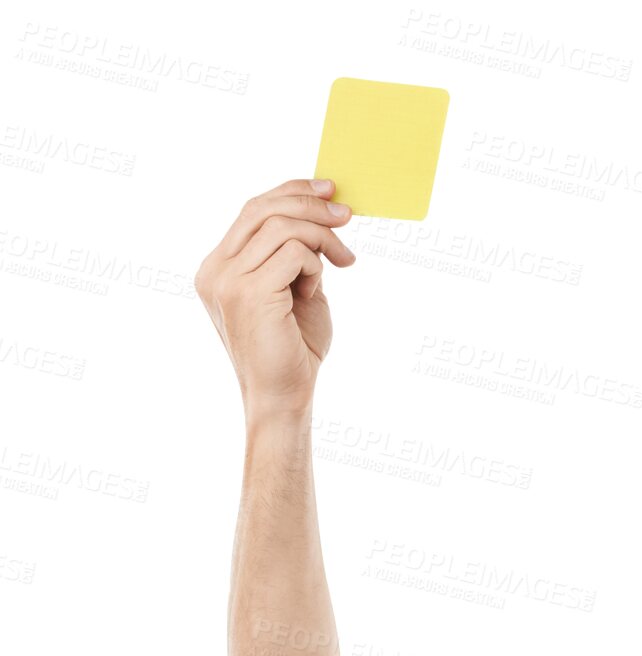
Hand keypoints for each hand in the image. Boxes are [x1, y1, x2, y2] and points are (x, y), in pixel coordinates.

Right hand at [193, 176, 356, 421]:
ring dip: (321, 238)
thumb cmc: (292, 352)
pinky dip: (315, 265)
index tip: (326, 190)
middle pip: (262, 208)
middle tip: (346, 215)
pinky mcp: (249, 293)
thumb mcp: (293, 290)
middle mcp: (215, 271)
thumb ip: (294, 254)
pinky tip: (317, 291)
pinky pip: (293, 253)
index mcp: (218, 268)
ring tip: (343, 260)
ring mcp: (227, 282)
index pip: (252, 210)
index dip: (290, 191)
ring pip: (281, 227)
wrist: (284, 400)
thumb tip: (321, 211)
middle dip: (309, 204)